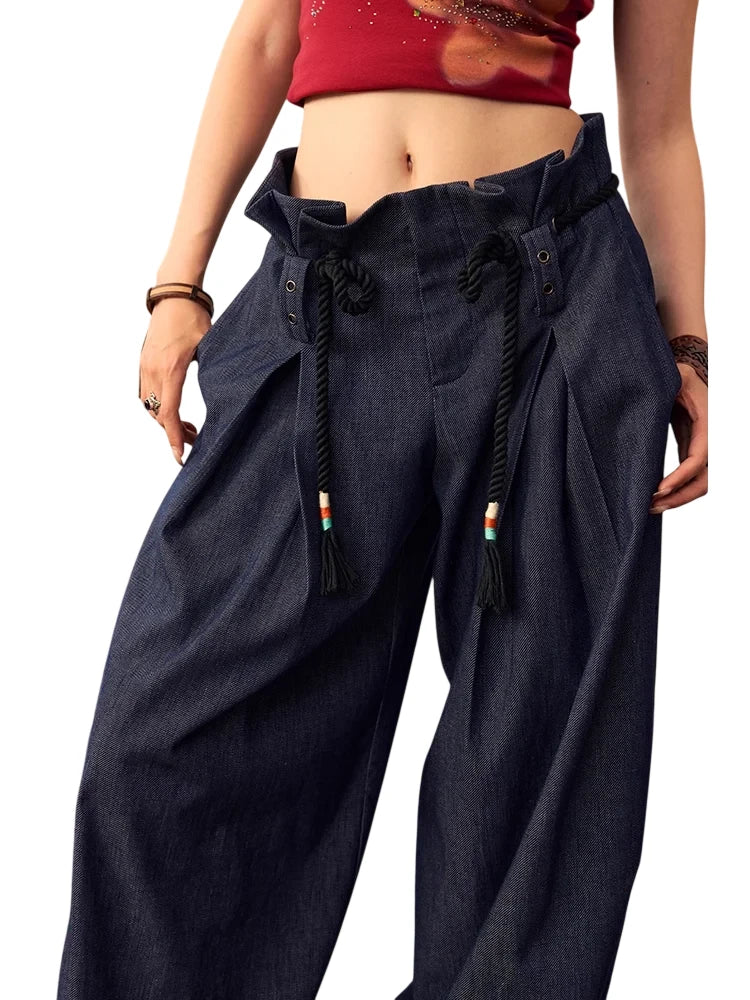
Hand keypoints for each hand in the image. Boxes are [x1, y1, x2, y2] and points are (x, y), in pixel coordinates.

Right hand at [139, 297, 210, 464]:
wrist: (174, 295)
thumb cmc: (194, 318)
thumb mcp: (209, 347)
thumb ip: (211, 373)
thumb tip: (223, 400)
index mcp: (171, 368)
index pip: (169, 412)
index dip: (174, 436)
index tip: (180, 455)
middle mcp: (153, 370)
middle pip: (158, 414)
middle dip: (175, 433)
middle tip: (196, 440)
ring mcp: (145, 366)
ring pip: (149, 406)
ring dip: (165, 421)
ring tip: (188, 427)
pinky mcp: (143, 363)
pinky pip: (145, 394)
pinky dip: (158, 407)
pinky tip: (174, 409)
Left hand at [650, 363, 707, 512]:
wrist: (686, 375)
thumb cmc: (678, 375)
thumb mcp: (674, 377)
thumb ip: (666, 389)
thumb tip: (648, 398)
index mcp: (709, 422)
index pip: (699, 457)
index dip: (681, 476)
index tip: (660, 489)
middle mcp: (712, 439)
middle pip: (705, 479)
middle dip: (680, 496)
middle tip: (651, 505)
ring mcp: (704, 447)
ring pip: (700, 483)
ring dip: (678, 498)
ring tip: (651, 506)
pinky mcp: (693, 450)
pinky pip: (692, 477)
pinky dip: (677, 490)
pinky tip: (657, 497)